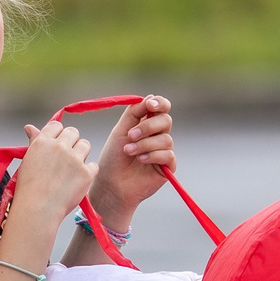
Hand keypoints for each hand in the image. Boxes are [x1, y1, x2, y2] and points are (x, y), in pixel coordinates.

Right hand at [9, 120, 93, 229]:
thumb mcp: (27, 160)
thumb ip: (34, 142)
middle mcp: (59, 146)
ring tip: (72, 169)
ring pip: (85, 145)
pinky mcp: (86, 172)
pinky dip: (88, 172)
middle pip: (73, 132)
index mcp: (43, 141)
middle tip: (66, 157)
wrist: (37, 209)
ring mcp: (74, 159)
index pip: (56, 126)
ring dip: (81, 154)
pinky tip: (77, 181)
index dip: (58, 134)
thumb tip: (30, 128)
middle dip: (71, 142)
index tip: (57, 144)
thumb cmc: (29, 188)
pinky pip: (93, 165)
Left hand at [84, 95, 174, 225]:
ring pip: (165, 139)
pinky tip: (141, 160)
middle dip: (147, 126)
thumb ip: (134, 113)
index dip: (159, 103)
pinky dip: (153, 155)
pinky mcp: (168, 167)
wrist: (111, 183)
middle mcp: (158, 136)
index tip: (149, 105)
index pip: (162, 108)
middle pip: (165, 120)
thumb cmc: (113, 158)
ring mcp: (164, 151)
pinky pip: (168, 154)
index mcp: (148, 124)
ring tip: (129, 152)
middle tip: (130, 135)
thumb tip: (151, 97)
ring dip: (145, 144)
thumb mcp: (121, 131)